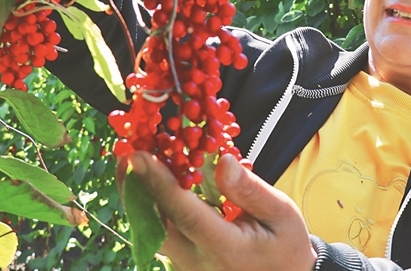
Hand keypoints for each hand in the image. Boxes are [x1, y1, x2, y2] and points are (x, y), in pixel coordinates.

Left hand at [126, 151, 317, 270]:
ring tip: (131, 161)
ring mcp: (188, 265)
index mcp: (225, 247)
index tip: (138, 155)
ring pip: (152, 230)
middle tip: (124, 152)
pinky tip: (151, 180)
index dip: (159, 182)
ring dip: (140, 194)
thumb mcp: (281, 212)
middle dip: (135, 187)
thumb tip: (222, 160)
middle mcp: (198, 261)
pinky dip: (152, 204)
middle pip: (154, 224)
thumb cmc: (286, 245)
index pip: (184, 213)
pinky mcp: (185, 261)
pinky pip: (161, 232)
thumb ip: (249, 189)